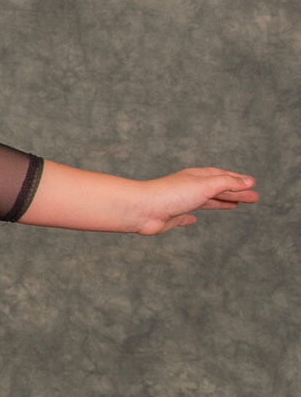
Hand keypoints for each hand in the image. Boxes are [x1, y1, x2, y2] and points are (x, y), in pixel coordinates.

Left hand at [129, 168, 257, 232]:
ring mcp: (179, 203)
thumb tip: (249, 182)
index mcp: (196, 177)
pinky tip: (194, 220)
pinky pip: (183, 217)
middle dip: (236, 193)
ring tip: (236, 205)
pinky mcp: (169, 218)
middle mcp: (188, 188)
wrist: (141, 209)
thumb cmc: (172, 194)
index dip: (238, 180)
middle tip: (255, 198)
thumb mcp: (206, 185)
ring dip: (221, 203)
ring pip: (205, 202)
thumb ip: (228, 183)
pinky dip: (191, 218)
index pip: (222, 176)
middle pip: (217, 189)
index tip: (253, 185)